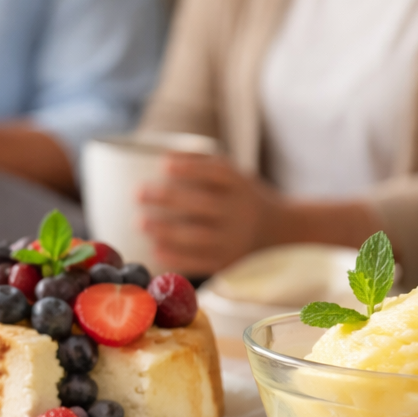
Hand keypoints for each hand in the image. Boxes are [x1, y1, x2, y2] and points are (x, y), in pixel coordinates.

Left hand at [137, 153, 283, 274]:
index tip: (163, 165)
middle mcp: (239, 211)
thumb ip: (203, 162)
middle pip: (202, 204)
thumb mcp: (234, 175)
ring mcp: (235, 239)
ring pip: (197, 236)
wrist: (279, 231)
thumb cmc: (242, 196)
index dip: (191, 169)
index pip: (218, 173)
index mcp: (240, 185)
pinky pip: (199, 261)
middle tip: (138, 193)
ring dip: (165, 230)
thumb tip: (164, 154)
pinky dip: (175, 256)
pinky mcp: (229, 262)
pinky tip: (154, 249)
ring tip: (140, 222)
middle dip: (167, 198)